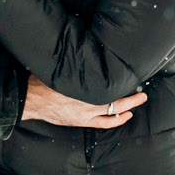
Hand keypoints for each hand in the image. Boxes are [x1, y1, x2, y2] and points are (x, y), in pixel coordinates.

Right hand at [22, 75, 146, 128]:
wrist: (30, 98)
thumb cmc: (45, 81)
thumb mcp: (65, 69)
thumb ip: (80, 65)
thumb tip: (92, 52)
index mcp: (85, 88)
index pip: (111, 86)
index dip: (124, 82)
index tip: (133, 76)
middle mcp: (88, 103)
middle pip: (116, 100)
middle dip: (132, 97)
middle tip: (143, 93)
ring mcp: (86, 114)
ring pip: (113, 112)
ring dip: (128, 108)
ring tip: (138, 102)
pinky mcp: (81, 121)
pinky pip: (104, 123)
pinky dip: (116, 120)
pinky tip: (125, 116)